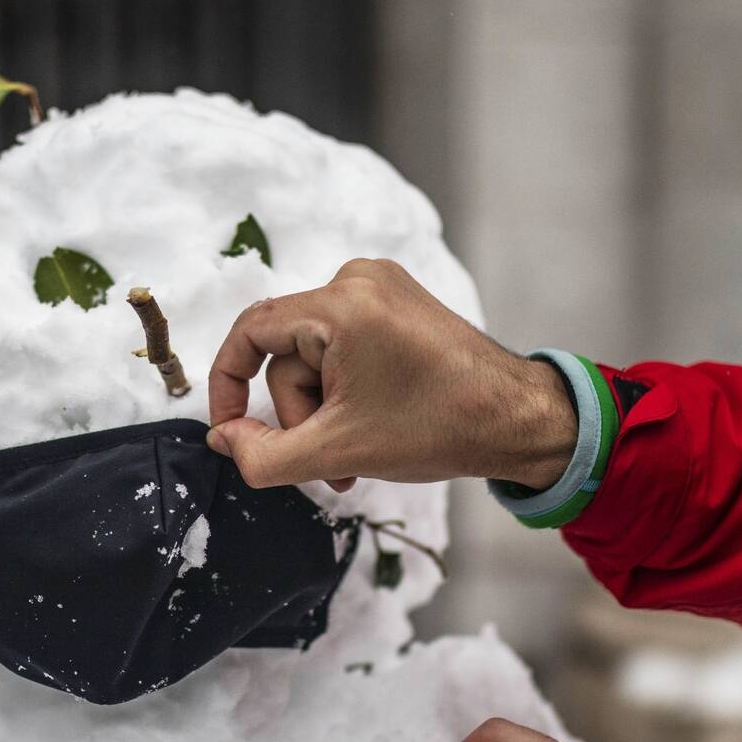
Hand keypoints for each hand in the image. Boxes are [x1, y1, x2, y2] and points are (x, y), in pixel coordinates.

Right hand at [206, 258, 576, 490]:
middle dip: (300, 415)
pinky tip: (369, 426)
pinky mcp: (397, 306)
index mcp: (342, 304)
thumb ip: (264, 454)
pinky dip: (345, 391)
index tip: (229, 430)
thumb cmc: (439, 428)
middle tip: (329, 460)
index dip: (227, 383)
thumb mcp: (337, 450)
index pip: (251, 331)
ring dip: (324, 411)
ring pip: (315, 359)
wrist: (520, 420)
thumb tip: (221, 440)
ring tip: (355, 453)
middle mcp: (358, 281)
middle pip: (288, 356)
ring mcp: (381, 290)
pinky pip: (343, 349)